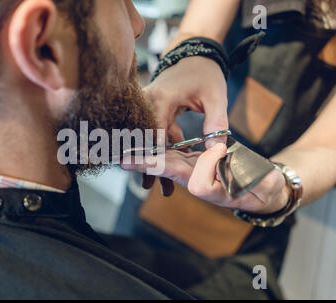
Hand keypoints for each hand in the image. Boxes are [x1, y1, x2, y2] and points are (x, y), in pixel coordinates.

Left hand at [122, 144, 290, 213]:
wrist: (261, 189)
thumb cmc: (266, 190)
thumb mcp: (266, 186)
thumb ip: (258, 182)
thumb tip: (240, 166)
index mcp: (208, 185)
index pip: (185, 176)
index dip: (167, 168)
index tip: (151, 163)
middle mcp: (194, 179)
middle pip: (166, 169)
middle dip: (144, 164)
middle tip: (121, 158)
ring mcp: (191, 170)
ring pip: (164, 159)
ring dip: (144, 155)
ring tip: (124, 149)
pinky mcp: (193, 161)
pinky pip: (172, 153)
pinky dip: (156, 148)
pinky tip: (143, 142)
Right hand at [143, 56, 228, 195]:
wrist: (194, 55)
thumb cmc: (205, 74)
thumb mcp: (216, 97)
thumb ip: (217, 123)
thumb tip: (216, 150)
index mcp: (161, 98)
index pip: (153, 132)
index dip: (155, 155)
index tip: (155, 176)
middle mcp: (148, 102)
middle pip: (146, 139)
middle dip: (151, 163)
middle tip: (152, 187)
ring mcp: (147, 105)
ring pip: (149, 138)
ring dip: (157, 157)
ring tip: (161, 184)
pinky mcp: (151, 109)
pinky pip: (154, 132)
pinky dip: (163, 146)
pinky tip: (173, 160)